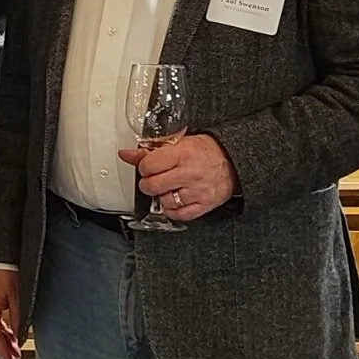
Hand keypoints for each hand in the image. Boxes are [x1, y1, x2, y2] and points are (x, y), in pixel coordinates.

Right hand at [0, 268, 21, 358]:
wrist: (4, 253)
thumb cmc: (9, 269)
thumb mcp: (18, 296)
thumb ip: (18, 317)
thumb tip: (19, 337)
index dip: (2, 352)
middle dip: (3, 349)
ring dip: (5, 340)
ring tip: (16, 351)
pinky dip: (4, 330)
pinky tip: (12, 335)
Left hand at [117, 133, 238, 222]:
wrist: (232, 160)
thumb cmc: (205, 151)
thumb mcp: (178, 143)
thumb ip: (151, 150)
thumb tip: (126, 154)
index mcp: (181, 153)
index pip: (148, 166)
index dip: (144, 168)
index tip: (148, 167)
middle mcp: (189, 173)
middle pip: (152, 186)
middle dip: (148, 184)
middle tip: (154, 180)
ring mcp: (197, 191)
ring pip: (164, 202)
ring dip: (161, 197)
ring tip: (169, 188)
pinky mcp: (204, 205)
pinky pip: (179, 215)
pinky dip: (172, 210)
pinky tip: (175, 200)